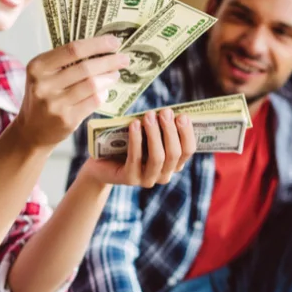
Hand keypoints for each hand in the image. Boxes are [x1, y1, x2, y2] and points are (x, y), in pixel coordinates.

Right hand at [11, 34, 128, 149]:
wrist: (32, 131)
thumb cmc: (42, 98)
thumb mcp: (44, 76)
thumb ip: (64, 63)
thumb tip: (101, 49)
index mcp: (37, 67)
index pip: (72, 50)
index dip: (96, 44)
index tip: (114, 41)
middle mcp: (44, 84)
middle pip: (85, 68)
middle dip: (109, 61)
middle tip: (124, 59)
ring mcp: (55, 103)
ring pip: (92, 85)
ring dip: (109, 78)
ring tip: (116, 74)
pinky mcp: (67, 119)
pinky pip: (93, 101)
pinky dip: (104, 94)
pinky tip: (107, 90)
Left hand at [79, 109, 196, 187]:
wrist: (102, 162)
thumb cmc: (129, 143)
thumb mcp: (147, 135)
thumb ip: (160, 127)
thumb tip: (169, 112)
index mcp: (173, 164)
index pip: (188, 150)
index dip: (187, 133)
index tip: (183, 115)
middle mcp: (164, 175)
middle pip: (174, 153)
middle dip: (170, 131)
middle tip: (165, 111)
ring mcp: (148, 179)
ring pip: (158, 157)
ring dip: (155, 134)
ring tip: (149, 115)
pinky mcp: (130, 179)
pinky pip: (135, 158)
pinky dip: (136, 139)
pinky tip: (134, 124)